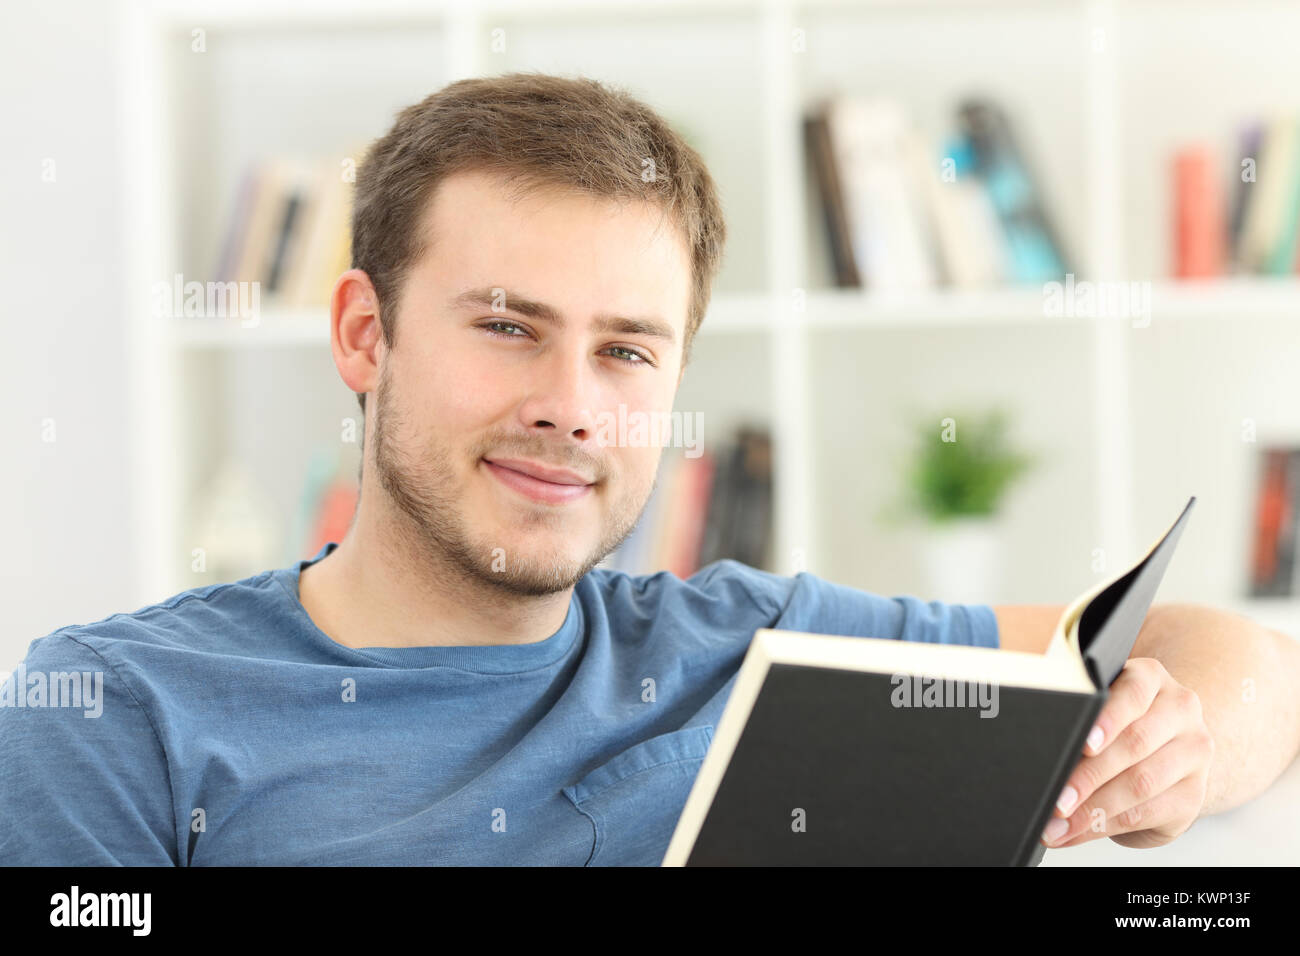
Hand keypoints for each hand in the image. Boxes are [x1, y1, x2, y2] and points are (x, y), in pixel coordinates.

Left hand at [1040, 657, 1214, 849]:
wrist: (1166, 749)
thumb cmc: (1116, 722)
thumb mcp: (1100, 705)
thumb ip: (1078, 712)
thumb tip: (1038, 739)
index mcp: (1151, 678)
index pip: (1132, 693)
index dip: (1107, 719)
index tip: (1083, 744)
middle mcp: (1179, 710)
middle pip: (1134, 744)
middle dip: (1088, 776)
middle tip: (1056, 799)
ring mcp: (1193, 753)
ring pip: (1140, 783)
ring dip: (1093, 809)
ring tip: (1058, 824)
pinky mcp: (1193, 794)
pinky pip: (1146, 813)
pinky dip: (1104, 825)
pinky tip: (1077, 831)